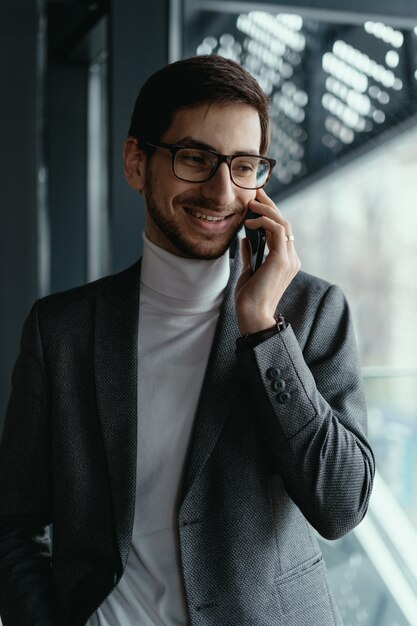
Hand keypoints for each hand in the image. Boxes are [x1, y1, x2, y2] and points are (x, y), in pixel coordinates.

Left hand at [235, 188, 300, 334]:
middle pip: (284, 222)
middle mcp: (291, 258)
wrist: (253, 317)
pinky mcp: (282, 259)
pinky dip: (263, 222)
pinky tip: (248, 224)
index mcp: (285, 261)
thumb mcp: (248, 272)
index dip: (270, 214)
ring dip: (266, 210)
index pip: (281, 230)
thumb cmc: (249, 300)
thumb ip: (250, 255)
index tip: (256, 202)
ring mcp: (289, 258)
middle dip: (269, 205)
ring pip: (283, 223)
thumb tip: (245, 240)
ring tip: (250, 204)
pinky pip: (276, 231)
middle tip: (256, 192)